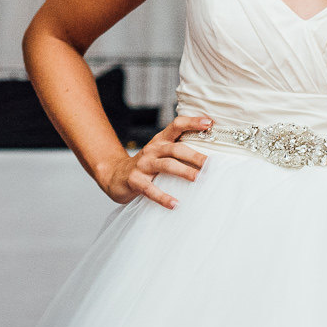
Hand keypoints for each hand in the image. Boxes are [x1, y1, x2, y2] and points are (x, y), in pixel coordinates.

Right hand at [95, 115, 211, 209]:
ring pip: (166, 165)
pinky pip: (150, 189)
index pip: (176, 125)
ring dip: (183, 171)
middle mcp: (153, 150)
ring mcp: (143, 165)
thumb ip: (179, 151)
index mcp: (160, 140)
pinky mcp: (135, 181)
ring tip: (197, 178)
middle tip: (211, 164)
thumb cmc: (145, 166)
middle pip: (176, 148)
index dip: (192, 122)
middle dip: (195, 156)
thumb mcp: (160, 153)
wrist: (115, 175)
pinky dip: (163, 197)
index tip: (210, 122)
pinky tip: (174, 204)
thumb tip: (210, 158)